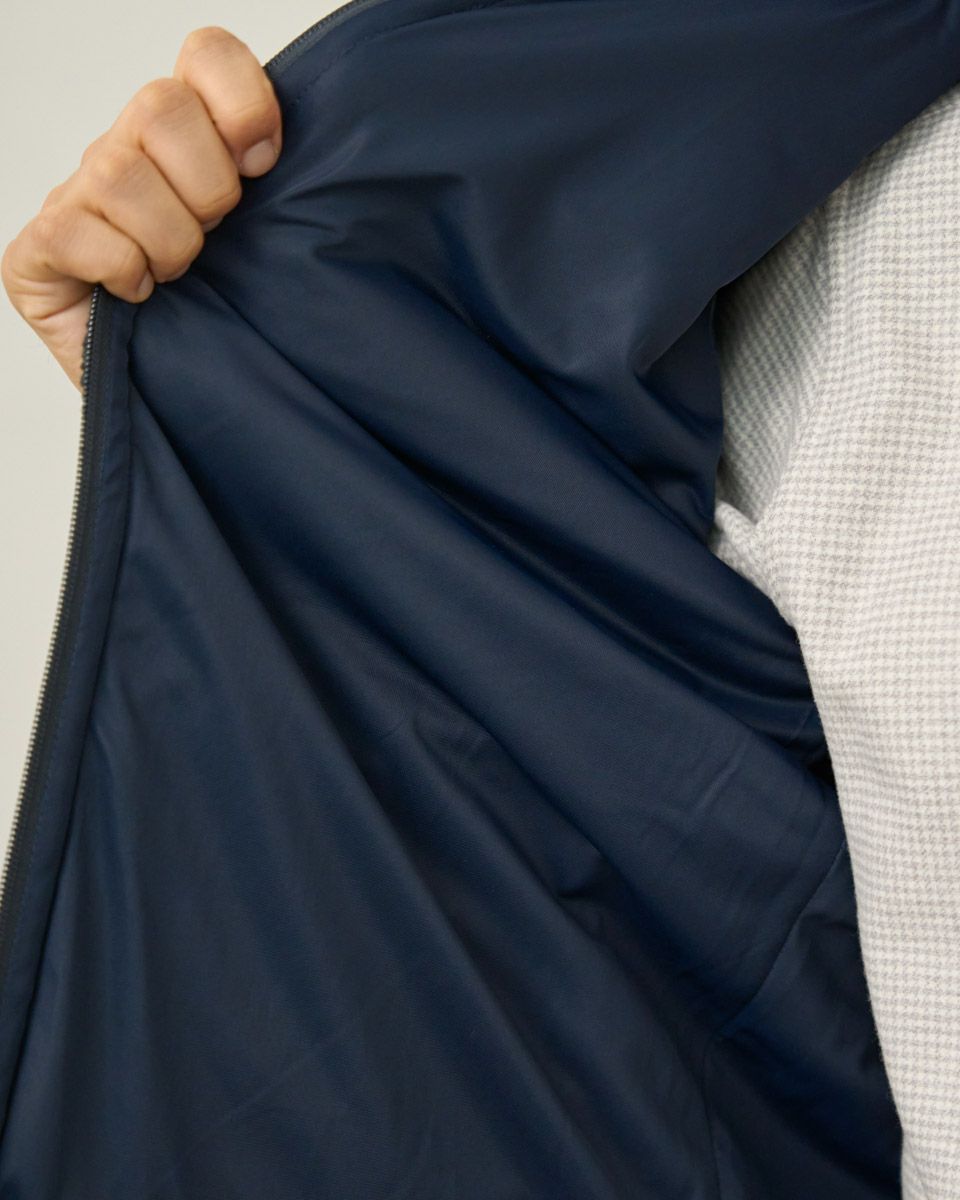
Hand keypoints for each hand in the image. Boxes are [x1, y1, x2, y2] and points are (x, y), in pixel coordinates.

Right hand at [1, 26, 282, 390]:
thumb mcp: (274, 252)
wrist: (187, 402)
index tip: (265, 166)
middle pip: (159, 105)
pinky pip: (74, 230)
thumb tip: (339, 175)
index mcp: (188, 140)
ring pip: (118, 172)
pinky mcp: (39, 251)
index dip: (243, 102)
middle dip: (207, 187)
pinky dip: (120, 269)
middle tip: (217, 238)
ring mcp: (78, 198)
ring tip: (180, 277)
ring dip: (169, 241)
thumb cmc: (232, 323)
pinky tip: (140, 295)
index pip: (206, 56)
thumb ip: (294, 199)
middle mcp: (127, 153)